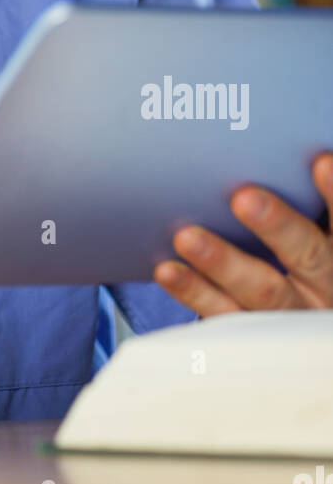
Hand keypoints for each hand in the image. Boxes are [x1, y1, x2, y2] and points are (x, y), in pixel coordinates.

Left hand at [154, 152, 332, 314]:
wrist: (301, 321)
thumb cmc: (303, 253)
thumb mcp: (317, 232)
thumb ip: (305, 201)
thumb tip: (296, 151)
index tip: (321, 162)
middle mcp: (326, 287)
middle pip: (307, 255)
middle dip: (277, 225)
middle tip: (244, 198)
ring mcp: (290, 314)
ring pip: (261, 291)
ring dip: (222, 261)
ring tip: (186, 237)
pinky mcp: (252, 332)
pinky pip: (223, 313)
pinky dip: (193, 290)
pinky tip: (167, 269)